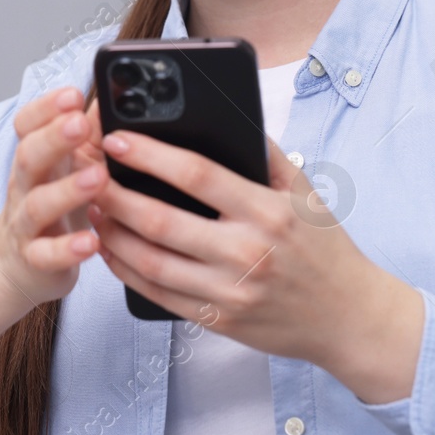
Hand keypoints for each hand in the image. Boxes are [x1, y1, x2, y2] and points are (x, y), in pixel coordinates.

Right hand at [0, 86, 110, 352]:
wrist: (16, 265)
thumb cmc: (53, 206)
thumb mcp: (71, 165)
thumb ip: (91, 133)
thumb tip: (116, 94)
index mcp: (36, 157)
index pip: (28, 124)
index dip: (46, 107)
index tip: (72, 94)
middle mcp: (25, 186)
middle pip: (28, 155)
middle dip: (54, 138)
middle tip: (80, 123)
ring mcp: (26, 224)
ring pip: (38, 204)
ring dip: (67, 190)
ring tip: (98, 177)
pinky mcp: (34, 260)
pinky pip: (47, 255)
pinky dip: (67, 248)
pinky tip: (91, 242)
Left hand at [87, 128, 424, 402]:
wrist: (348, 317)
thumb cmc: (325, 249)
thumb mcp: (305, 192)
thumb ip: (265, 154)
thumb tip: (226, 114)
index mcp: (267, 212)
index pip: (197, 174)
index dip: (150, 154)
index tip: (117, 138)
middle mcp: (247, 253)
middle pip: (161, 220)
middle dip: (114, 192)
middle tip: (86, 171)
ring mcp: (229, 291)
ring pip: (151, 261)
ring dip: (113, 232)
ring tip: (92, 207)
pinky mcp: (217, 320)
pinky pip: (157, 294)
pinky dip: (126, 270)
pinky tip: (111, 248)